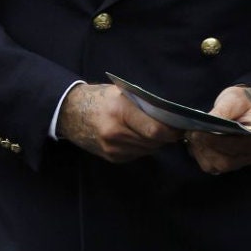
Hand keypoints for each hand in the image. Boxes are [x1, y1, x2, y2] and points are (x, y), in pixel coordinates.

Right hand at [56, 83, 182, 161]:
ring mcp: (113, 149)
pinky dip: (143, 146)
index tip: (181, 126)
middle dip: (166, 136)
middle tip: (173, 128)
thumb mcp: (121, 92)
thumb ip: (144, 103)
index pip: (155, 130)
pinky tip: (137, 135)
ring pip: (148, 149)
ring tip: (153, 129)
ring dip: (155, 142)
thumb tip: (171, 114)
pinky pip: (137, 154)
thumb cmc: (100, 98)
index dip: (172, 131)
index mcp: (120, 112)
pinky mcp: (112, 158)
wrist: (70, 113)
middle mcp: (116, 133)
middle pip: (154, 141)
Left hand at [184, 85, 250, 173]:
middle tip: (191, 132)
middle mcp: (250, 156)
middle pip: (226, 161)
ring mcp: (238, 163)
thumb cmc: (240, 103)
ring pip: (215, 166)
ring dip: (200, 151)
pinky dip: (199, 154)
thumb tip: (208, 121)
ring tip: (191, 135)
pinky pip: (209, 166)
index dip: (217, 141)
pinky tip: (194, 141)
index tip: (199, 132)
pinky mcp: (225, 164)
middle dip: (206, 147)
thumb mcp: (234, 99)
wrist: (240, 109)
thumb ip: (223, 111)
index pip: (238, 146)